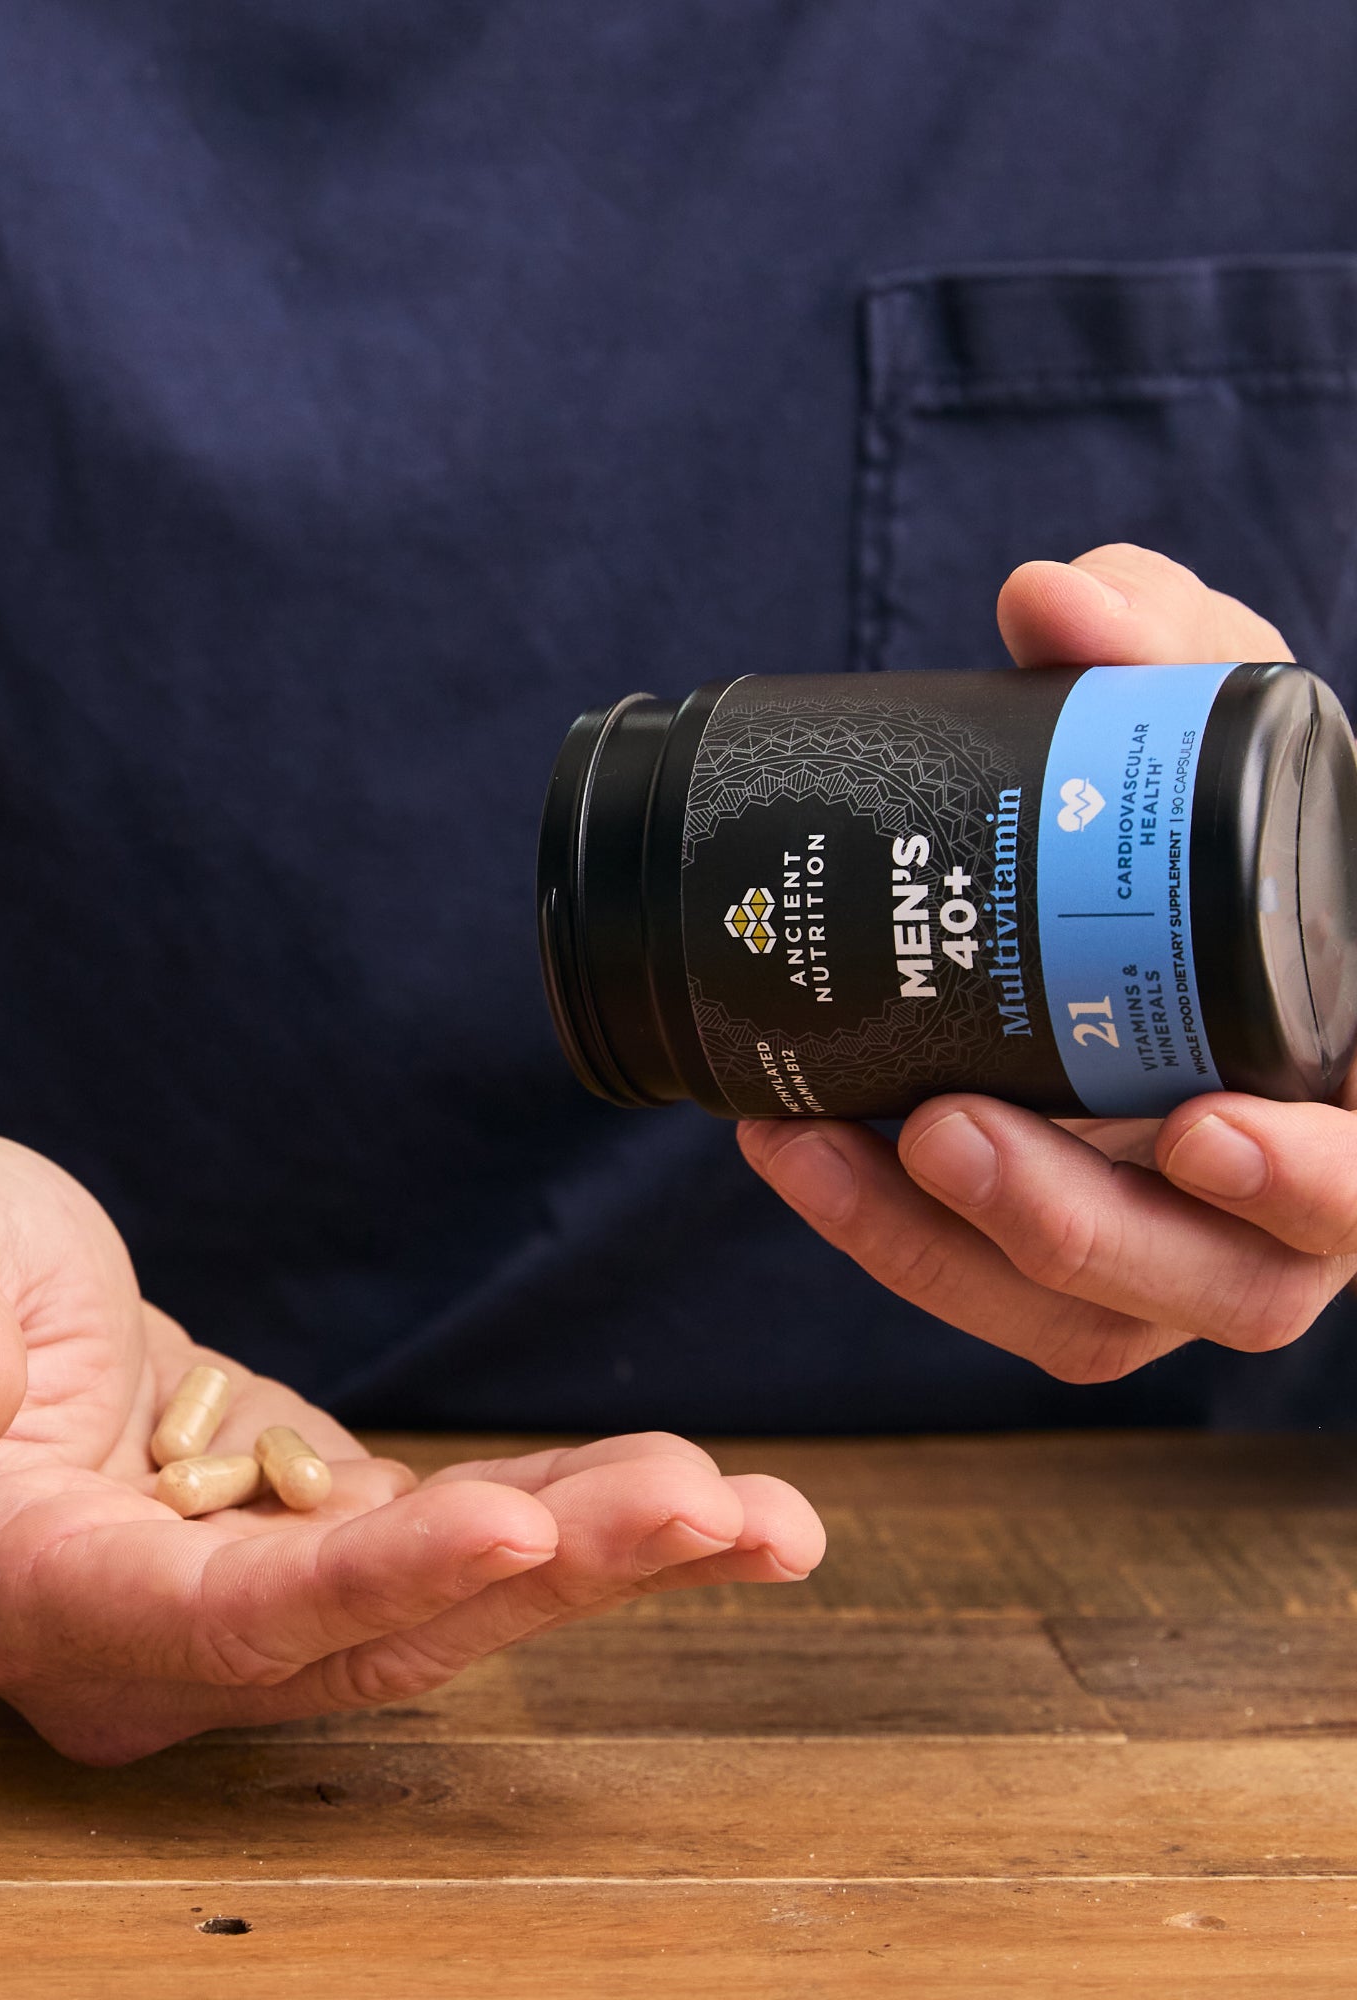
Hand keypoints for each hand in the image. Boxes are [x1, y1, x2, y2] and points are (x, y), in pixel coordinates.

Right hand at [0, 1132, 823, 1762]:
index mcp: (27, 1590)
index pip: (216, 1618)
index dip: (367, 1584)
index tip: (511, 1528)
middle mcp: (145, 1641)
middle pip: (367, 1635)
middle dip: (547, 1573)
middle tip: (721, 1511)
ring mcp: (236, 1604)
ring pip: (435, 1608)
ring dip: (598, 1558)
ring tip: (765, 1518)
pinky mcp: (305, 1547)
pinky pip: (448, 1547)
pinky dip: (564, 1520)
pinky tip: (691, 1493)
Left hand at [740, 543, 1356, 1383]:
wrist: (1141, 901)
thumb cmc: (1220, 829)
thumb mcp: (1216, 722)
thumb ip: (1167, 652)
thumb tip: (1050, 596)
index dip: (1315, 1179)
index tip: (1198, 1129)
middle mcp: (1289, 1188)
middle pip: (1228, 1284)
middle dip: (1083, 1227)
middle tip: (947, 1132)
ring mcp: (1175, 1241)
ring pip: (1090, 1319)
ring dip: (942, 1249)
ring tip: (819, 1148)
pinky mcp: (1062, 1256)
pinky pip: (982, 1290)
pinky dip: (882, 1232)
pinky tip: (786, 1141)